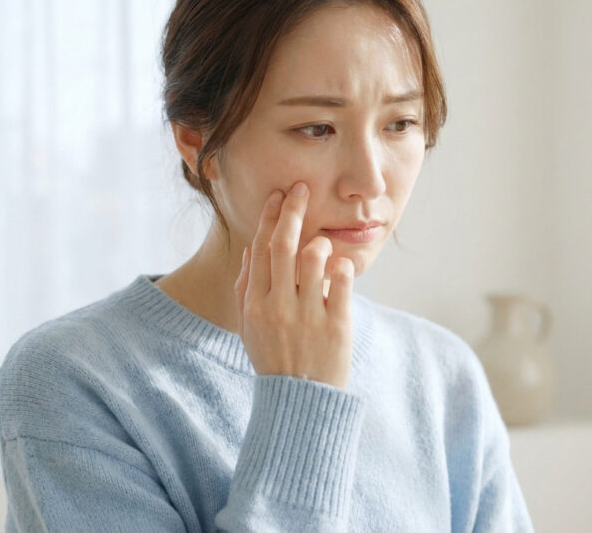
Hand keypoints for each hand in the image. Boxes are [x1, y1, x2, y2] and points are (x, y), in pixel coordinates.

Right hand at [233, 182, 355, 387]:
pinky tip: (342, 268)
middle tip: (302, 189)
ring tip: (323, 246)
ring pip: (313, 257)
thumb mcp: (250, 328)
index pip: (261, 250)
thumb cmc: (275, 361)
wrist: (301, 402)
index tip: (278, 196)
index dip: (270, 218)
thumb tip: (252, 251)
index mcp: (255, 305)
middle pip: (284, 245)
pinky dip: (344, 266)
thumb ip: (247, 289)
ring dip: (321, 243)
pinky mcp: (336, 324)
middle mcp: (278, 307)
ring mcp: (307, 315)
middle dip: (293, 210)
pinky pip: (342, 280)